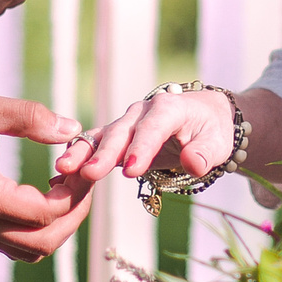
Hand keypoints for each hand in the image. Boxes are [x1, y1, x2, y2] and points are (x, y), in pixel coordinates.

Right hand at [0, 92, 94, 261]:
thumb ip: (30, 117)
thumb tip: (72, 129)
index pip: (43, 213)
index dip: (74, 193)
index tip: (83, 165)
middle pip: (43, 242)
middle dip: (73, 214)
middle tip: (84, 181)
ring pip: (32, 249)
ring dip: (59, 225)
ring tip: (67, 187)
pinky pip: (17, 244)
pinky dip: (41, 228)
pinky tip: (46, 194)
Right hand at [54, 87, 234, 184]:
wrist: (205, 117)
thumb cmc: (213, 131)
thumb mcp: (218, 142)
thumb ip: (204, 153)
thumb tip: (193, 163)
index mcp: (169, 108)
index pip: (153, 128)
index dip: (141, 148)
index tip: (130, 170)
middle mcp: (143, 111)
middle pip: (121, 132)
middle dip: (104, 154)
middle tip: (88, 173)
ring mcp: (127, 122)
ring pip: (103, 136)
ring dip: (83, 153)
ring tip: (64, 169)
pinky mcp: (118, 135)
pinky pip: (97, 144)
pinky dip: (81, 156)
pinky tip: (63, 172)